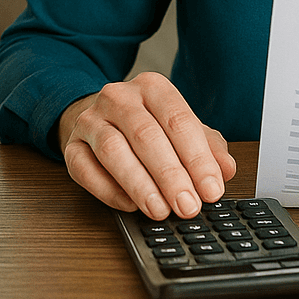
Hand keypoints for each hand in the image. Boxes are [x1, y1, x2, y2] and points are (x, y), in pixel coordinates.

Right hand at [57, 72, 236, 218]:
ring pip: (113, 150)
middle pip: (146, 135)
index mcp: (152, 87)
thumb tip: (226, 169)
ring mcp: (91, 120)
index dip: (197, 158)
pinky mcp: (71, 145)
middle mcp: (118, 97)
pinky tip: (129, 206)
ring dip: (139, 184)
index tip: (211, 190)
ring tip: (160, 210)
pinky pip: (85, 169)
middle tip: (188, 206)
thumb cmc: (147, 126)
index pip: (178, 120)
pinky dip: (108, 190)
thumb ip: (208, 147)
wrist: (99, 119)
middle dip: (170, 175)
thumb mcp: (182, 130)